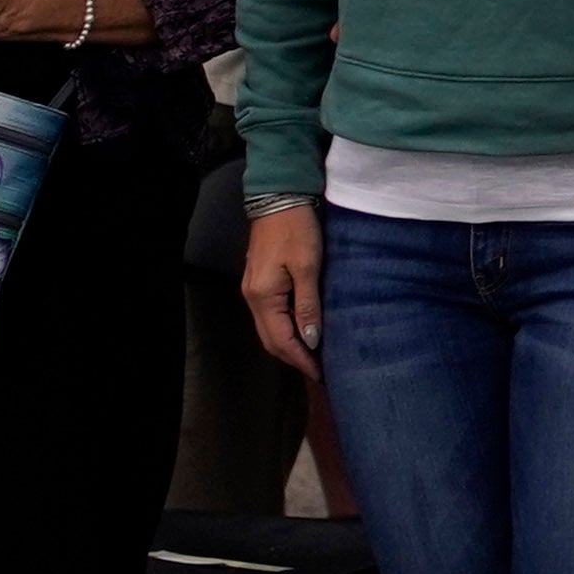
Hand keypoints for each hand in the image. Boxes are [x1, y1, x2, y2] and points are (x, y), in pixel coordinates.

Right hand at [242, 203, 324, 378]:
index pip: (281, 340)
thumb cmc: (296, 229)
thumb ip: (308, 305)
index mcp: (264, 296)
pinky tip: (301, 330)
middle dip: (293, 357)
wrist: (279, 198)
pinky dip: (284, 329)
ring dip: (288, 345)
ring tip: (312, 356)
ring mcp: (253, 289)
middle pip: (270, 340)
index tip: (320, 374)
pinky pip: (270, 316)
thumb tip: (310, 339)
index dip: (301, 359)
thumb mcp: (308, 266)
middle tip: (318, 370)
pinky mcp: (259, 281)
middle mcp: (253, 297)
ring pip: (268, 329)